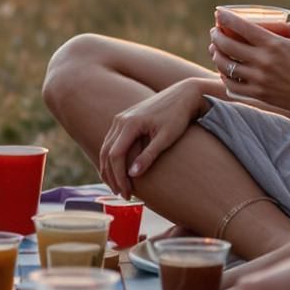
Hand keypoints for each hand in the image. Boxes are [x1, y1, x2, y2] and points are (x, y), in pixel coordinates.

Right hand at [97, 79, 212, 197]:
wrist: (183, 94)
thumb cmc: (177, 116)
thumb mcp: (166, 137)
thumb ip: (149, 155)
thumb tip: (133, 175)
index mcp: (129, 124)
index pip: (115, 155)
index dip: (119, 177)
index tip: (127, 193)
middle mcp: (120, 120)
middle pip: (107, 153)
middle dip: (112, 177)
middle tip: (123, 195)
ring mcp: (121, 119)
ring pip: (106, 148)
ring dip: (109, 169)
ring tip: (118, 187)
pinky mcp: (125, 120)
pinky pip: (111, 142)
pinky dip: (112, 159)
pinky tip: (118, 171)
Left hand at [208, 11, 289, 118]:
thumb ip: (285, 26)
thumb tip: (265, 23)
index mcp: (274, 44)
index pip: (241, 27)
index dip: (226, 18)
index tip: (219, 13)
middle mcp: (263, 62)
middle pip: (227, 45)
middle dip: (216, 35)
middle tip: (214, 32)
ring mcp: (259, 80)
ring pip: (226, 66)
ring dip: (216, 55)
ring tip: (215, 49)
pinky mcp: (259, 95)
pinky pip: (232, 85)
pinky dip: (224, 75)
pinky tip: (224, 69)